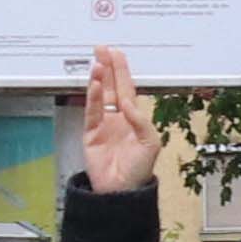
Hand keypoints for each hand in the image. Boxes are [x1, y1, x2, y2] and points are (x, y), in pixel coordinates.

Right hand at [79, 48, 156, 197]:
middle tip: (101, 49)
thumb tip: (127, 103)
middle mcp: (117, 117)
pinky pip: (91, 112)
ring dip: (100, 79)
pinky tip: (95, 85)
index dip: (122, 70)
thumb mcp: (150, 143)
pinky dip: (92, 98)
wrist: (121, 191)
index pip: (127, 87)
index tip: (116, 54)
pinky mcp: (90, 134)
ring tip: (98, 63)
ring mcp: (103, 124)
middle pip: (112, 86)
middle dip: (107, 67)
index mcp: (133, 117)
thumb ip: (140, 121)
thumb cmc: (139, 169)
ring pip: (100, 96)